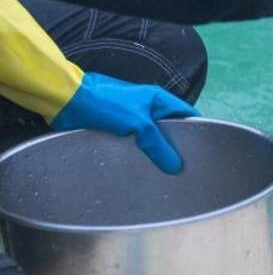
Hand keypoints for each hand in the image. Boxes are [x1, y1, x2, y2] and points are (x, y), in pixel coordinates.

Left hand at [50, 72, 197, 173]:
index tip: (204, 150)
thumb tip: (176, 166)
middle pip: (170, 129)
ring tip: (164, 175)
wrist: (67, 101)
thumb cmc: (106, 104)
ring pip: (151, 139)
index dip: (197, 130)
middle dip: (176, 147)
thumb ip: (157, 144)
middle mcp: (148, 108)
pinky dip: (137, 155)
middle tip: (184, 169)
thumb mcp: (138, 123)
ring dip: (155, 153)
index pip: (187, 114)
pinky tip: (140, 170)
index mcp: (158, 99)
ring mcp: (131, 119)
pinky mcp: (115, 130)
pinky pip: (133, 145)